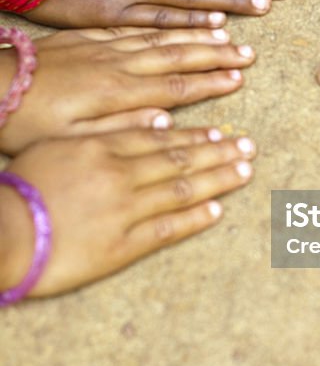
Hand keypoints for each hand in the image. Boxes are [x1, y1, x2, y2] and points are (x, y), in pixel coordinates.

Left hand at [0, 26, 255, 155]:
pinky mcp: (89, 33)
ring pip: (161, 31)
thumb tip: (165, 120)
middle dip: (217, 51)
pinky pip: (137, 21)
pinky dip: (163, 16)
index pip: (176, 86)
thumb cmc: (22, 121)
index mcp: (114, 91)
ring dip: (198, 28)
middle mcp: (116, 62)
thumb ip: (120, 128)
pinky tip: (180, 11)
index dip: (212, 81)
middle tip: (249, 48)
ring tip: (228, 25)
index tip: (240, 76)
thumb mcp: (68, 138)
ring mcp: (103, 43)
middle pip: (177, 53)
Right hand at [0, 127, 253, 296]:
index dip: (196, 134)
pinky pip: (168, 229)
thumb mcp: (59, 143)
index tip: (223, 131)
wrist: (2, 232)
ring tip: (245, 171)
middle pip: (181, 159)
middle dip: (219, 152)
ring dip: (218, 179)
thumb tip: (157, 120)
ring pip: (183, 189)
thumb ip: (108, 130)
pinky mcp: (123, 246)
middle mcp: (122, 175)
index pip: (163, 137)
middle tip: (249, 146)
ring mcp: (126, 211)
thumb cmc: (22, 185)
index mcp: (105, 147)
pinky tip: (217, 210)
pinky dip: (195, 219)